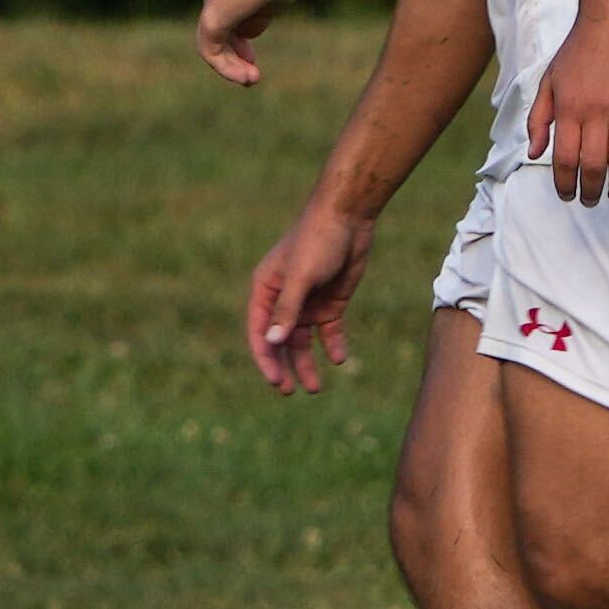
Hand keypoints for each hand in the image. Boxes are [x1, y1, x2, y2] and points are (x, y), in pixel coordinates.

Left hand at [196, 0, 304, 83]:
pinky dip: (227, 68)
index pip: (228, 29)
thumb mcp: (274, 1)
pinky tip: (245, 75)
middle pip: (218, 41)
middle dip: (234, 61)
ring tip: (252, 80)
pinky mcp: (211, 21)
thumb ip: (262, 15)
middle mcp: (218, 3)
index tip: (253, 62)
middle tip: (253, 77)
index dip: (239, 48)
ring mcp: (212, 12)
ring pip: (213, 50)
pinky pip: (211, 53)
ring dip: (231, 69)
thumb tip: (250, 31)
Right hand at [247, 199, 377, 394]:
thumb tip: (272, 343)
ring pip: (303, 341)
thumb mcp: (301, 278)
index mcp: (265, 290)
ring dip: (307, 363)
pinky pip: (328, 331)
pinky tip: (339, 359)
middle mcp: (283, 299)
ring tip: (315, 388)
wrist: (349, 217)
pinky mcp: (330, 301)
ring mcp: (307, 301)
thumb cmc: (318, 241)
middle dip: (284, 366)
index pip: (260, 331)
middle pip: (279, 341)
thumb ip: (287, 310)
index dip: (265, 358)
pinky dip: (332, 346)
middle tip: (291, 391)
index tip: (276, 381)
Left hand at [527, 4, 608, 203]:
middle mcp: (595, 110)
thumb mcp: (548, 81)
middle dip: (592, 191)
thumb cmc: (577, 50)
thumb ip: (539, 119)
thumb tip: (534, 153)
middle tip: (592, 201)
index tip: (567, 196)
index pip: (564, 158)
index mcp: (568, 108)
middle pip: (594, 165)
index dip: (565, 184)